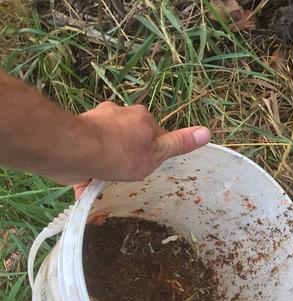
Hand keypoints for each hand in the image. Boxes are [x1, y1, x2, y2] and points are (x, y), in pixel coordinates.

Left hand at [75, 101, 210, 183]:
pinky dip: (87, 169)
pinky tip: (85, 187)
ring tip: (104, 182)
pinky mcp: (77, 133)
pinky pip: (87, 153)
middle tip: (126, 175)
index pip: (155, 134)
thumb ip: (179, 143)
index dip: (153, 152)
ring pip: (107, 144)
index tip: (147, 166)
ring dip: (106, 161)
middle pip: (129, 137)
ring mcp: (96, 121)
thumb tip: (207, 131)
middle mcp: (119, 113)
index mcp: (141, 117)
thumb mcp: (157, 153)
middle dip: (127, 154)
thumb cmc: (121, 153)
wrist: (76, 150)